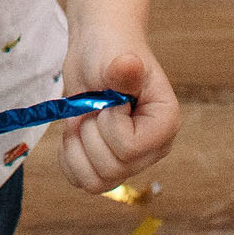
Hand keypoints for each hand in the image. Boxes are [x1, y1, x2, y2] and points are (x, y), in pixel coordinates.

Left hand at [57, 44, 180, 193]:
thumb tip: (129, 65)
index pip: (129, 149)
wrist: (95, 51)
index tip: (109, 100)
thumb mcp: (114, 58)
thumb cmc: (109, 51)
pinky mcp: (106, 163)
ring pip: (96, 183)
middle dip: (90, 134)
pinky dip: (69, 160)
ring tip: (81, 121)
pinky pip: (82, 182)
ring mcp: (130, 160)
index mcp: (164, 124)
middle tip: (92, 107)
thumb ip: (122, 70)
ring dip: (77, 149)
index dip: (109, 124)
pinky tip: (71, 135)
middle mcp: (152, 149)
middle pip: (112, 169)